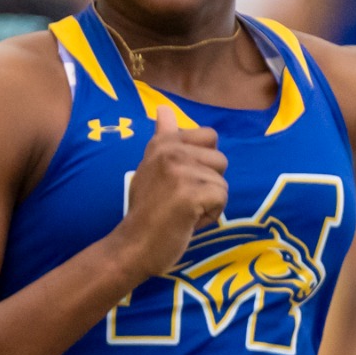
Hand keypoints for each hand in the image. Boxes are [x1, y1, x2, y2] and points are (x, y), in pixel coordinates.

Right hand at [115, 105, 225, 277]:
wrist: (133, 246)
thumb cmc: (146, 210)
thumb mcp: (150, 167)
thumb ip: (163, 137)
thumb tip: (163, 108)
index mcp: (163, 142)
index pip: (210, 137)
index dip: (204, 162)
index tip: (181, 179)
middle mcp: (171, 151)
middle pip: (221, 160)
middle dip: (209, 184)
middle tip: (182, 199)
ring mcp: (180, 171)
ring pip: (221, 183)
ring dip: (209, 202)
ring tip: (183, 211)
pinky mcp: (190, 194)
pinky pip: (221, 199)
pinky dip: (210, 216)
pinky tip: (188, 222)